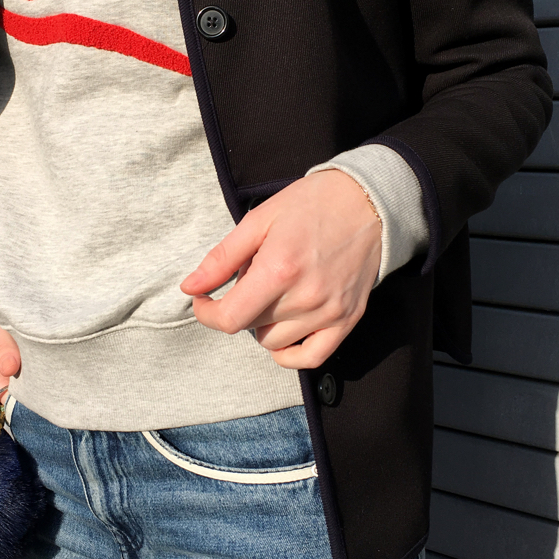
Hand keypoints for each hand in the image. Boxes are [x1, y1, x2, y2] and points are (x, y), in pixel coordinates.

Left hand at [180, 170, 382, 368]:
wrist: (368, 200)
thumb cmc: (312, 204)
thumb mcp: (259, 220)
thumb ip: (222, 258)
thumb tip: (190, 288)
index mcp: (278, 270)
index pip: (229, 319)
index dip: (207, 314)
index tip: (204, 300)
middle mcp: (305, 297)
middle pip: (250, 327)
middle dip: (239, 306)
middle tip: (252, 278)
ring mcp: (329, 312)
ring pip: (275, 342)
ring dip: (263, 324)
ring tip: (274, 294)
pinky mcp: (347, 320)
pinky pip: (312, 357)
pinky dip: (290, 354)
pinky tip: (283, 333)